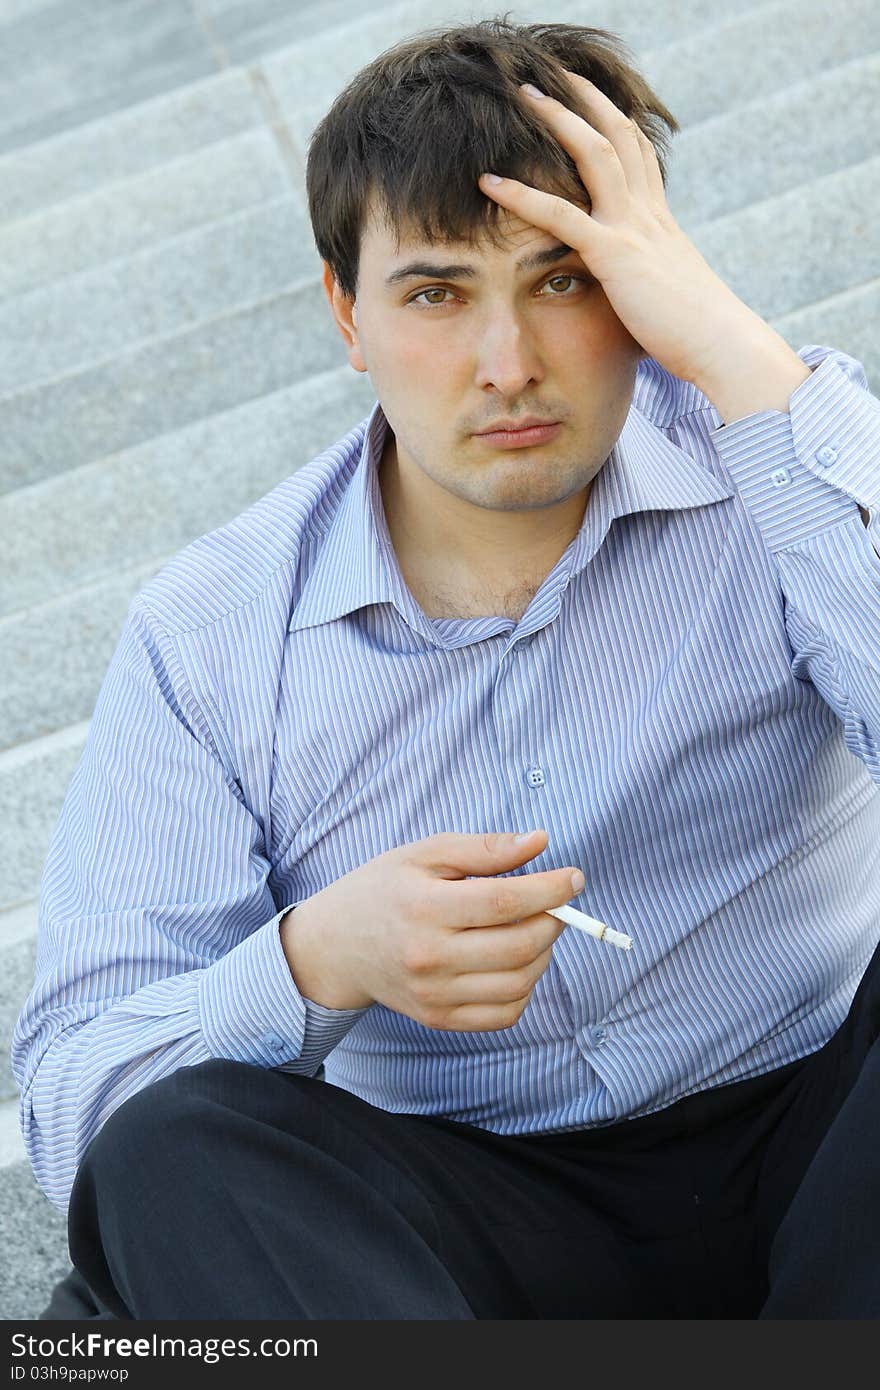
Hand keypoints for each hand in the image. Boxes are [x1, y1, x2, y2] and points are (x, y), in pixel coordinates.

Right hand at [280, 829, 582, 1031]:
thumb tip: (539, 842)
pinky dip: (525, 988)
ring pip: (519, 982)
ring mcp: (434, 995)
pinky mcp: (439, 1019)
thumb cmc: (383, 889)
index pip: (504, 902)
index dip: (550, 890)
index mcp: (423, 907)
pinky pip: (505, 1014)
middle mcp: (428, 957)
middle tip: (555, 903)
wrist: (335, 946)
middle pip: (518, 945)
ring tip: (534, 928)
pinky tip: (515, 961)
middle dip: (553, 920)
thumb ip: (483, 848)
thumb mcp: (424, 854)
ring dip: (544, 954)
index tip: (574, 877)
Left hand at [477, 70, 770, 389]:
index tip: (593, 101)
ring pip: (594, 153)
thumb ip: (649, 284)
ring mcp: (632, 228)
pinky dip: (522, 196)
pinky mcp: (614, 255)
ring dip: (557, 119)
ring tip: (524, 96)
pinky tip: (490, 183)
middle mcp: (648, 213)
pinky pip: (561, 215)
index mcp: (661, 221)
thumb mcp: (669, 297)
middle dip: (585, 99)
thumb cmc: (696, 335)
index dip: (616, 121)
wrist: (721, 345)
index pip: (639, 154)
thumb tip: (642, 299)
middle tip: (552, 77)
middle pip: (618, 134)